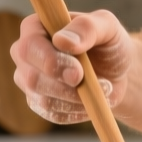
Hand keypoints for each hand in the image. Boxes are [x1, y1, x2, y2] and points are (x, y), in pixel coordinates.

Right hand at [9, 10, 132, 123]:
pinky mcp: (39, 103)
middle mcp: (25, 54)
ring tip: (104, 88)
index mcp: (35, 27)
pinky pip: (53, 114)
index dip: (51, 61)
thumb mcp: (107, 26)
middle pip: (31, 78)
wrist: (117, 72)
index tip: (78, 71)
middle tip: (99, 84)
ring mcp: (29, 80)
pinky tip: (94, 100)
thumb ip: (87, 27)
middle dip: (65, 87)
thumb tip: (62, 41)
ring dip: (78, 100)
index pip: (29, 46)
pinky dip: (78, 111)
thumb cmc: (108, 43)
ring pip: (43, 100)